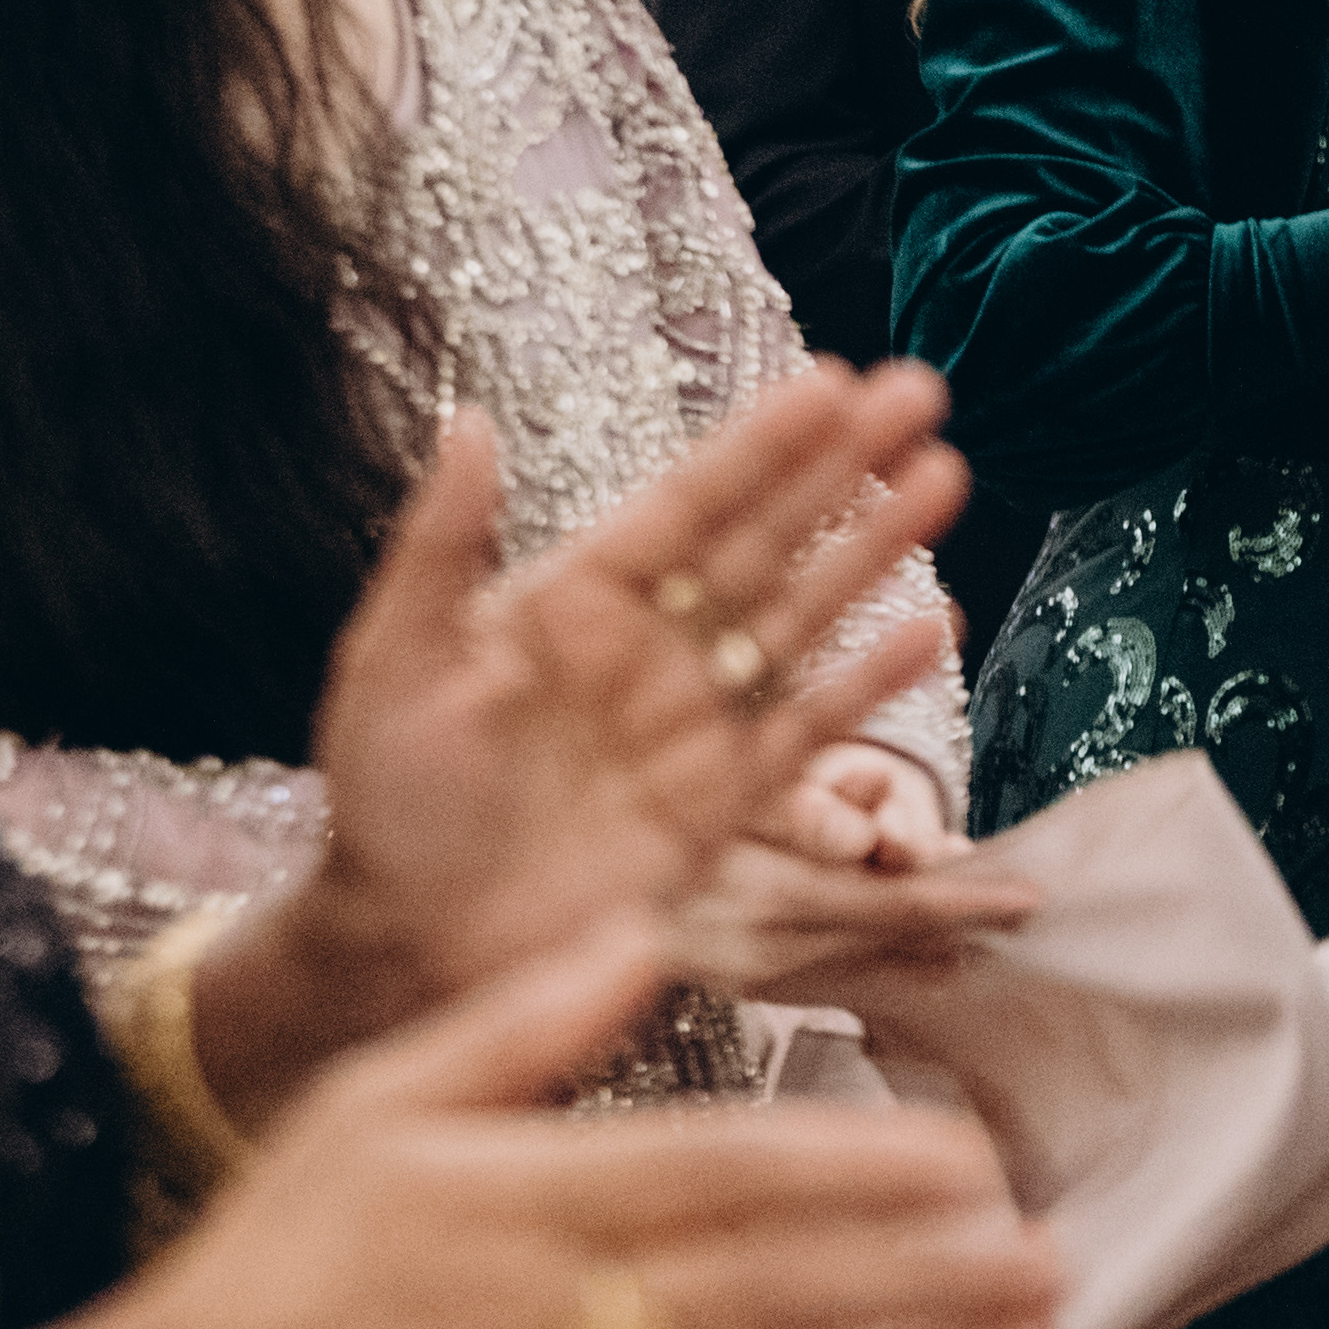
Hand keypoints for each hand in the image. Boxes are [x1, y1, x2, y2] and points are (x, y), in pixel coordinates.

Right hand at [0, 916, 1066, 1328]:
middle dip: (926, 1277)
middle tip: (1048, 1258)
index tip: (967, 1160)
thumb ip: (521, 1024)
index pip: (725, 1172)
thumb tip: (642, 925)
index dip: (858, 1167)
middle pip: (779, 1289)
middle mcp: (560, 1320)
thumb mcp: (371, 1107)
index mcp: (525, 1202)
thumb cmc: (267, 1275)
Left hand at [199, 369, 972, 1125]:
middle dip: (844, 468)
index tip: (832, 383)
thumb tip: (466, 420)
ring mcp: (694, 723)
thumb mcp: (394, 662)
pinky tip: (929, 628)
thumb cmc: (387, 802)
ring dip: (873, 551)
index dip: (762, 446)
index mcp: (574, 602)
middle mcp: (650, 649)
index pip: (687, 503)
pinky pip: (809, 730)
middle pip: (766, 540)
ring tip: (941, 480)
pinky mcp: (723, 804)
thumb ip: (442, 545)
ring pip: (802, 618)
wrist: (409, 945)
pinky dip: (869, 680)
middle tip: (921, 395)